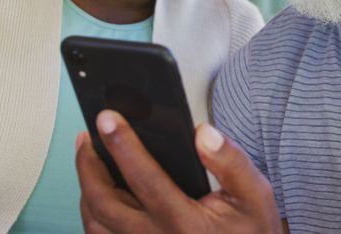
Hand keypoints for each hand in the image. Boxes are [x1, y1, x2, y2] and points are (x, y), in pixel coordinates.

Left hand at [75, 110, 282, 233]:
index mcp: (185, 225)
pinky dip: (93, 212)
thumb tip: (203, 133)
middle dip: (88, 165)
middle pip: (104, 203)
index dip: (123, 145)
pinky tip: (98, 191)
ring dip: (87, 188)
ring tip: (89, 158)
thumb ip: (231, 162)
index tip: (108, 119)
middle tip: (86, 138)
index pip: (145, 179)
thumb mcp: (255, 196)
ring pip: (95, 223)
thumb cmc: (249, 233)